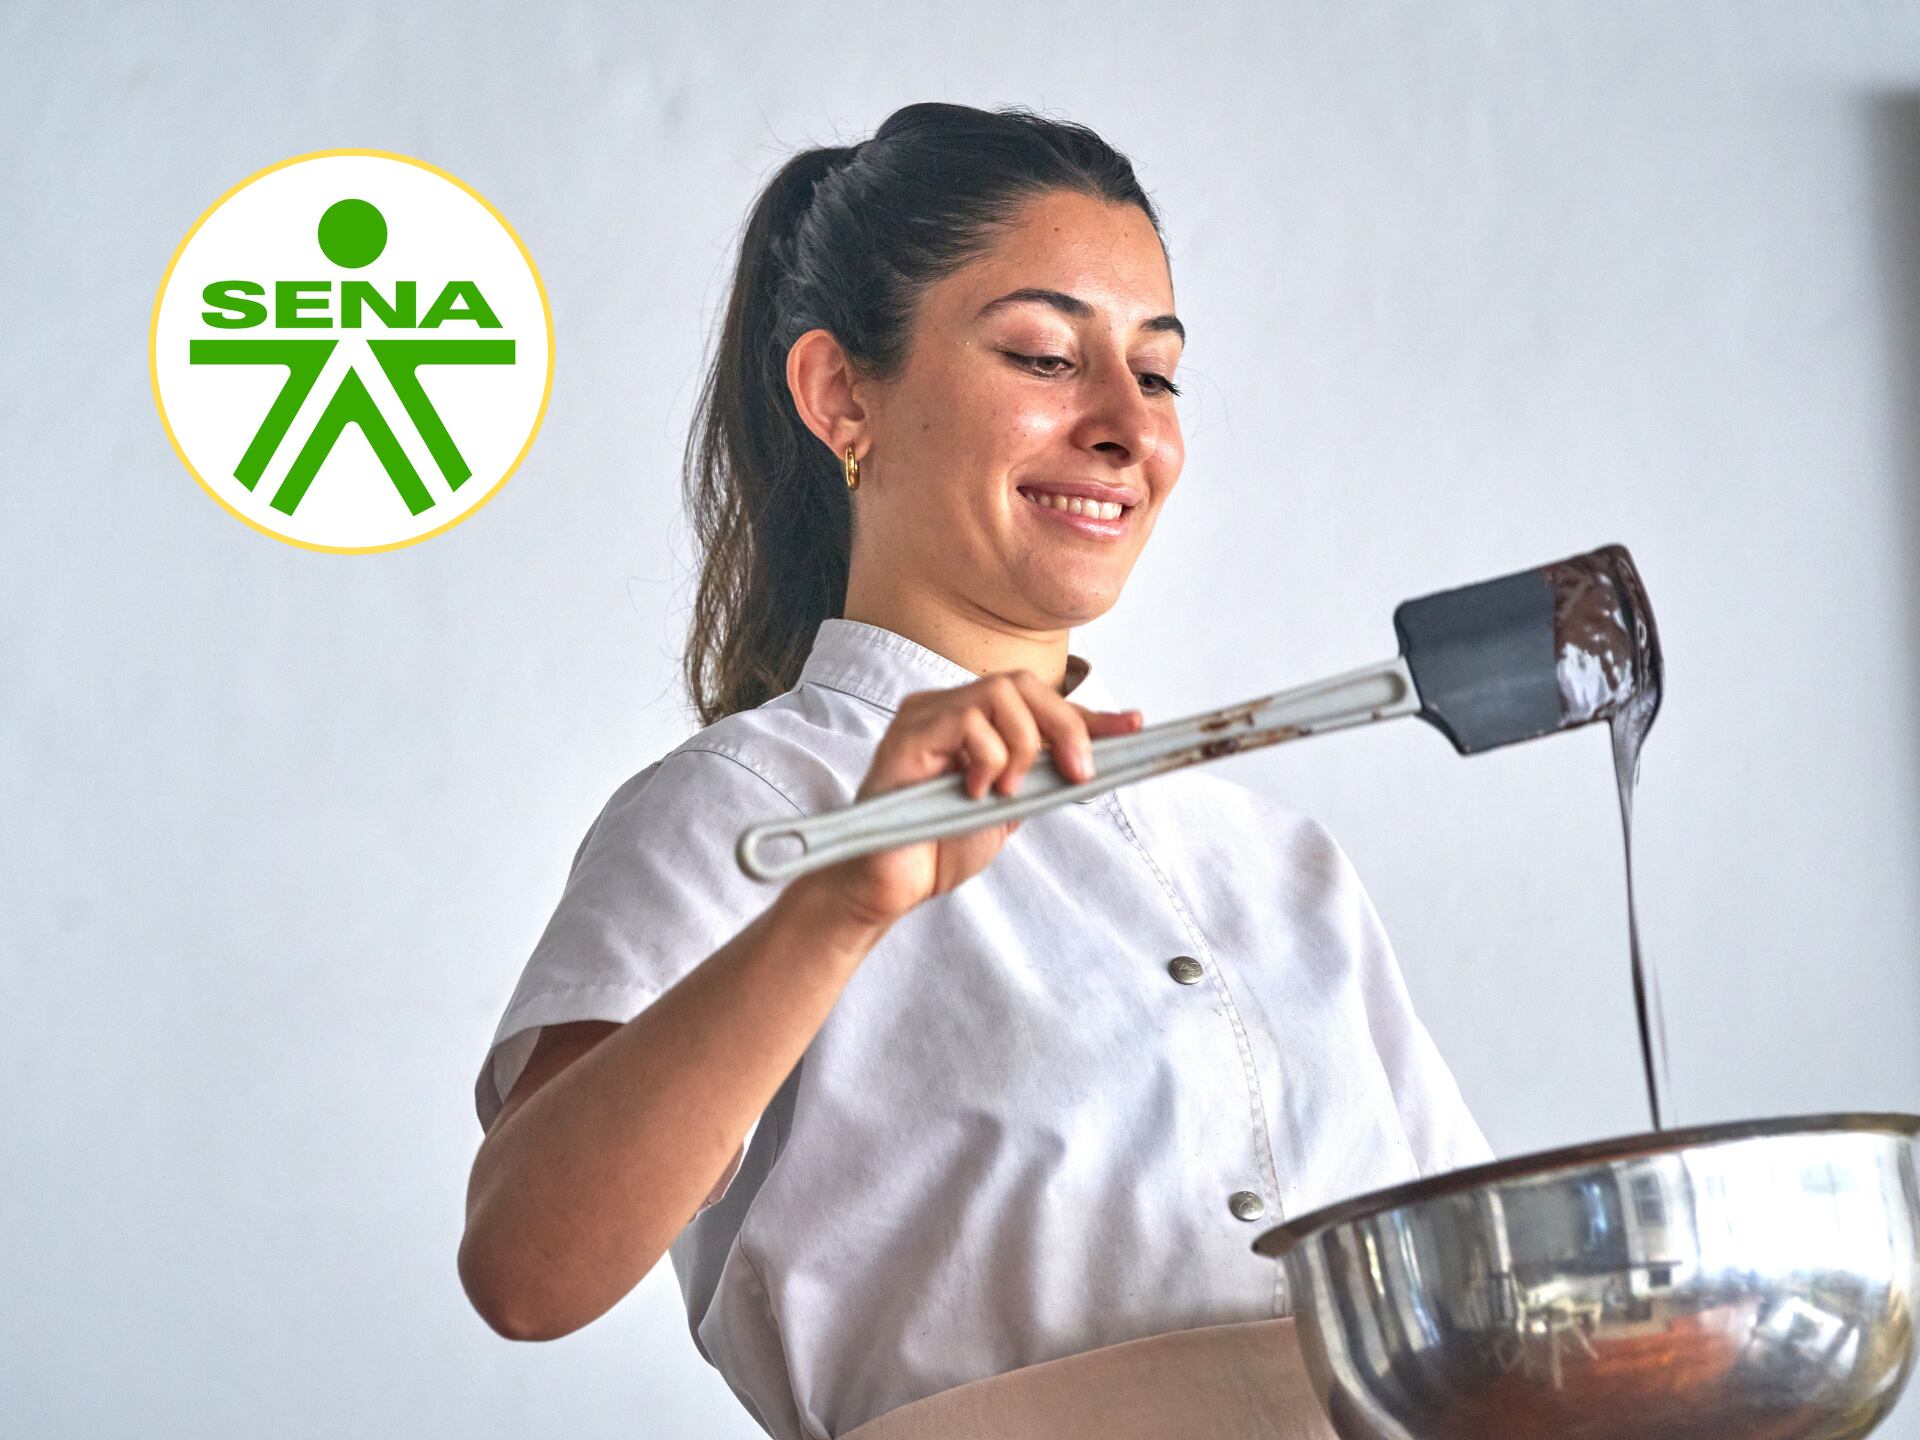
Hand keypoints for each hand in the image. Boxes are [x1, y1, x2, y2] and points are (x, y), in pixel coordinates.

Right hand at [804, 669, 1142, 930]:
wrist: (893, 885)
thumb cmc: (938, 847)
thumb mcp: (1009, 808)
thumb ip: (1041, 776)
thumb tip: (1092, 755)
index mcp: (971, 722)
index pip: (1038, 703)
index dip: (1088, 715)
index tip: (1132, 727)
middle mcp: (946, 709)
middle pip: (1023, 684)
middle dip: (1064, 727)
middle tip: (1076, 774)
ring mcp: (924, 717)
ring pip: (999, 694)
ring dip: (1020, 748)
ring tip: (1004, 793)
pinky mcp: (907, 736)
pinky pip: (966, 720)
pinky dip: (986, 758)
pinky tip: (972, 792)